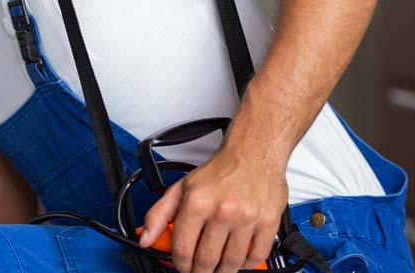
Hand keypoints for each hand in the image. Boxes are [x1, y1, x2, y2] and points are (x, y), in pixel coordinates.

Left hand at [138, 148, 286, 272]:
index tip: (183, 267)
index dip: (180, 265)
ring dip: (222, 271)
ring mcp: (247, 218)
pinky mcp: (268, 222)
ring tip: (217, 268)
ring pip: (232, 263)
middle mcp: (222, 211)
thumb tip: (145, 239)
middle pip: (207, 260)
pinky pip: (256, 256)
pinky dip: (247, 264)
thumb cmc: (219, 172)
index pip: (183, 249)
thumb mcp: (181, 188)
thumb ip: (159, 214)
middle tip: (199, 271)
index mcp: (197, 203)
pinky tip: (239, 259)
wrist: (253, 153)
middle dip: (200, 272)